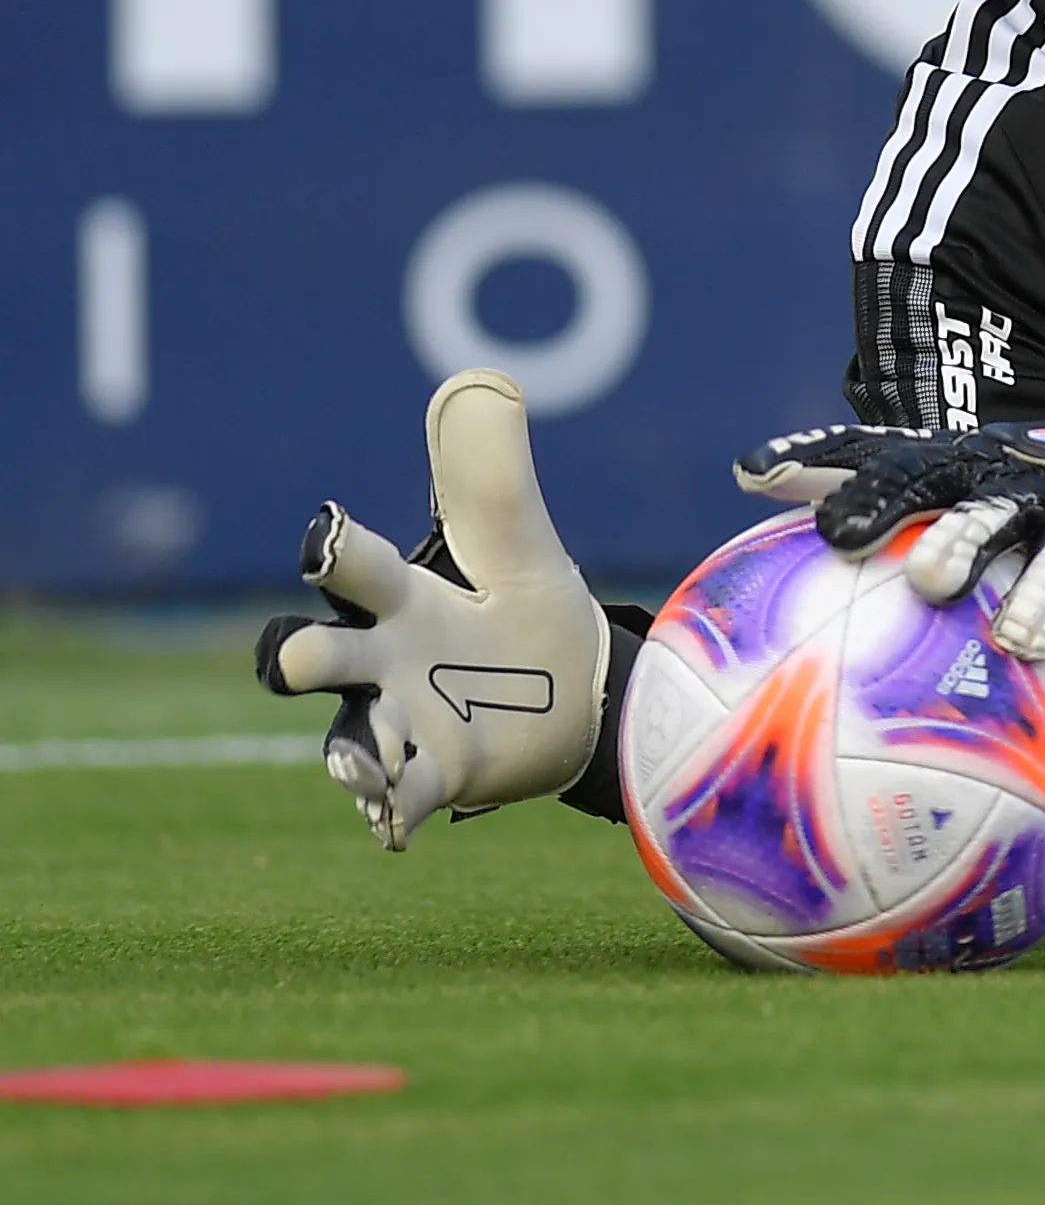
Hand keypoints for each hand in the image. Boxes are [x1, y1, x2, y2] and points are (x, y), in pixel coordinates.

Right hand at [255, 370, 611, 850]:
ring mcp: (401, 723)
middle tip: (302, 657)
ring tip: (362, 764)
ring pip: (347, 737)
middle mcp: (381, 661)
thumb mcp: (518, 541)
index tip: (329, 533)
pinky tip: (395, 825)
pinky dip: (394, 809)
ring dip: (348, 748)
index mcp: (397, 596)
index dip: (334, 548)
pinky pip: (400, 799)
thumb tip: (481, 379)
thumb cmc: (524, 608)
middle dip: (299, 657)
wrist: (584, 694)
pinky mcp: (435, 776)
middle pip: (313, 657)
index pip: (351, 566)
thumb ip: (492, 473)